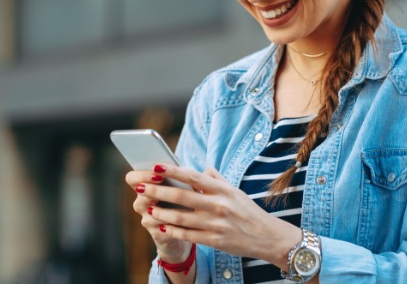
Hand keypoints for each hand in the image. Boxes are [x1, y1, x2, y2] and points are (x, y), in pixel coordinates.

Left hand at [135, 164, 301, 268]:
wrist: (266, 236)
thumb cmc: (247, 210)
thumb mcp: (234, 190)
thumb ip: (215, 179)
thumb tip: (200, 169)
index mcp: (221, 189)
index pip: (192, 176)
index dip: (172, 171)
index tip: (154, 166)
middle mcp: (218, 205)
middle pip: (181, 196)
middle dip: (157, 191)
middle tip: (140, 186)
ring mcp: (216, 224)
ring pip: (181, 217)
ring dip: (160, 212)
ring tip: (146, 207)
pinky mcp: (215, 240)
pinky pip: (188, 235)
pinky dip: (172, 230)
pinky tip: (160, 226)